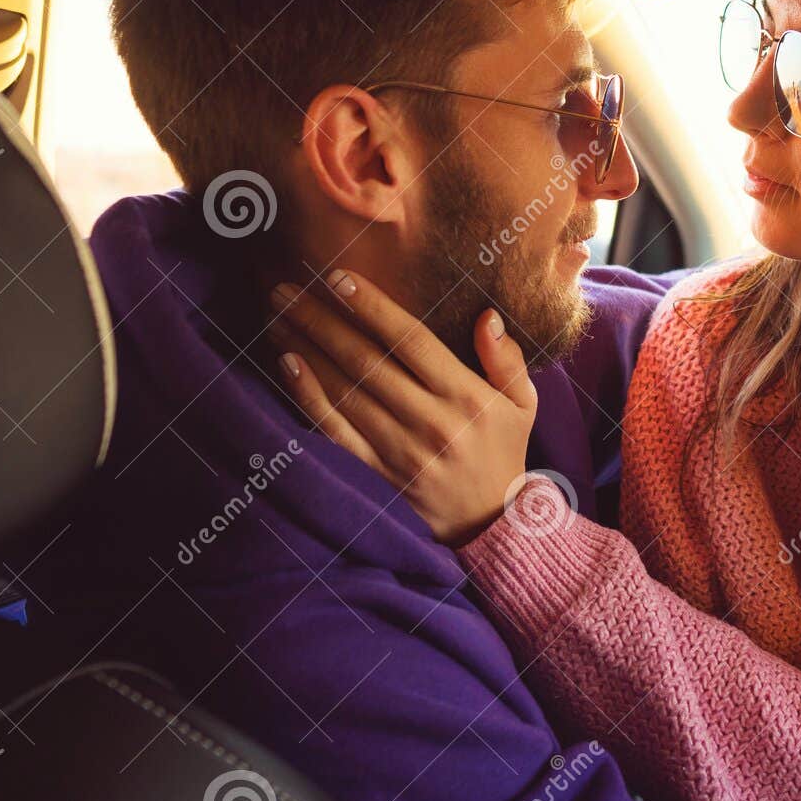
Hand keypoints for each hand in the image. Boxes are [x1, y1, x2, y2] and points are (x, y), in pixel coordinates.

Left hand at [266, 269, 537, 545]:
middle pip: (367, 361)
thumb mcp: (522, 403)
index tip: (338, 277)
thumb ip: (507, 359)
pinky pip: (335, 431)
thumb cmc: (503, 449)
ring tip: (278, 317)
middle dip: (322, 320)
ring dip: (307, 348)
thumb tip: (487, 317)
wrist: (489, 523)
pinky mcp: (377, 474)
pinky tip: (287, 365)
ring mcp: (400, 451)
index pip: (412, 342)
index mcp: (466, 397)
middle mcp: (431, 421)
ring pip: (345, 391)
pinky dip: (308, 396)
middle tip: (287, 289)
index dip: (372, 307)